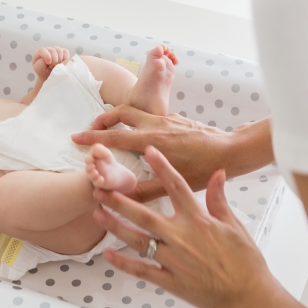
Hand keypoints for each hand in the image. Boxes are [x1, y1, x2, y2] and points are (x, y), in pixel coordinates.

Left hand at [32, 46, 69, 79]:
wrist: (50, 75)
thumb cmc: (43, 72)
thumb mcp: (39, 69)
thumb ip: (41, 63)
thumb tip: (49, 58)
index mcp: (40, 53)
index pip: (42, 50)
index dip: (46, 56)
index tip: (48, 63)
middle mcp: (48, 50)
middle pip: (53, 50)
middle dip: (54, 61)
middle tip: (52, 67)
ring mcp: (56, 50)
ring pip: (60, 51)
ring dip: (59, 60)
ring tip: (56, 66)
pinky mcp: (63, 52)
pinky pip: (66, 52)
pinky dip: (65, 58)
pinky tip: (62, 64)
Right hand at [71, 105, 274, 202]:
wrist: (231, 151)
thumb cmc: (204, 169)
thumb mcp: (172, 185)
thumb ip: (142, 192)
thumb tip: (116, 197)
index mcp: (152, 139)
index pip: (114, 135)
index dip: (92, 137)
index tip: (75, 137)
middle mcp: (157, 124)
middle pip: (121, 112)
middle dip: (103, 117)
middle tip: (91, 127)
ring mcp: (167, 119)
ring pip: (136, 111)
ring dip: (121, 117)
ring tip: (113, 127)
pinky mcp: (177, 119)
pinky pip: (152, 116)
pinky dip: (141, 122)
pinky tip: (145, 137)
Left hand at [92, 146, 303, 307]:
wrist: (248, 295)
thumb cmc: (245, 261)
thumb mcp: (235, 225)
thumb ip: (219, 199)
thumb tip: (217, 173)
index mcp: (199, 220)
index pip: (177, 187)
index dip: (162, 167)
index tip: (148, 152)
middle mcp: (182, 237)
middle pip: (145, 214)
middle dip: (120, 201)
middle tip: (101, 189)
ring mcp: (174, 260)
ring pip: (138, 240)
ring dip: (115, 226)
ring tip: (97, 215)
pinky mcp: (171, 281)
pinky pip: (142, 270)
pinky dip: (124, 263)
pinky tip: (108, 254)